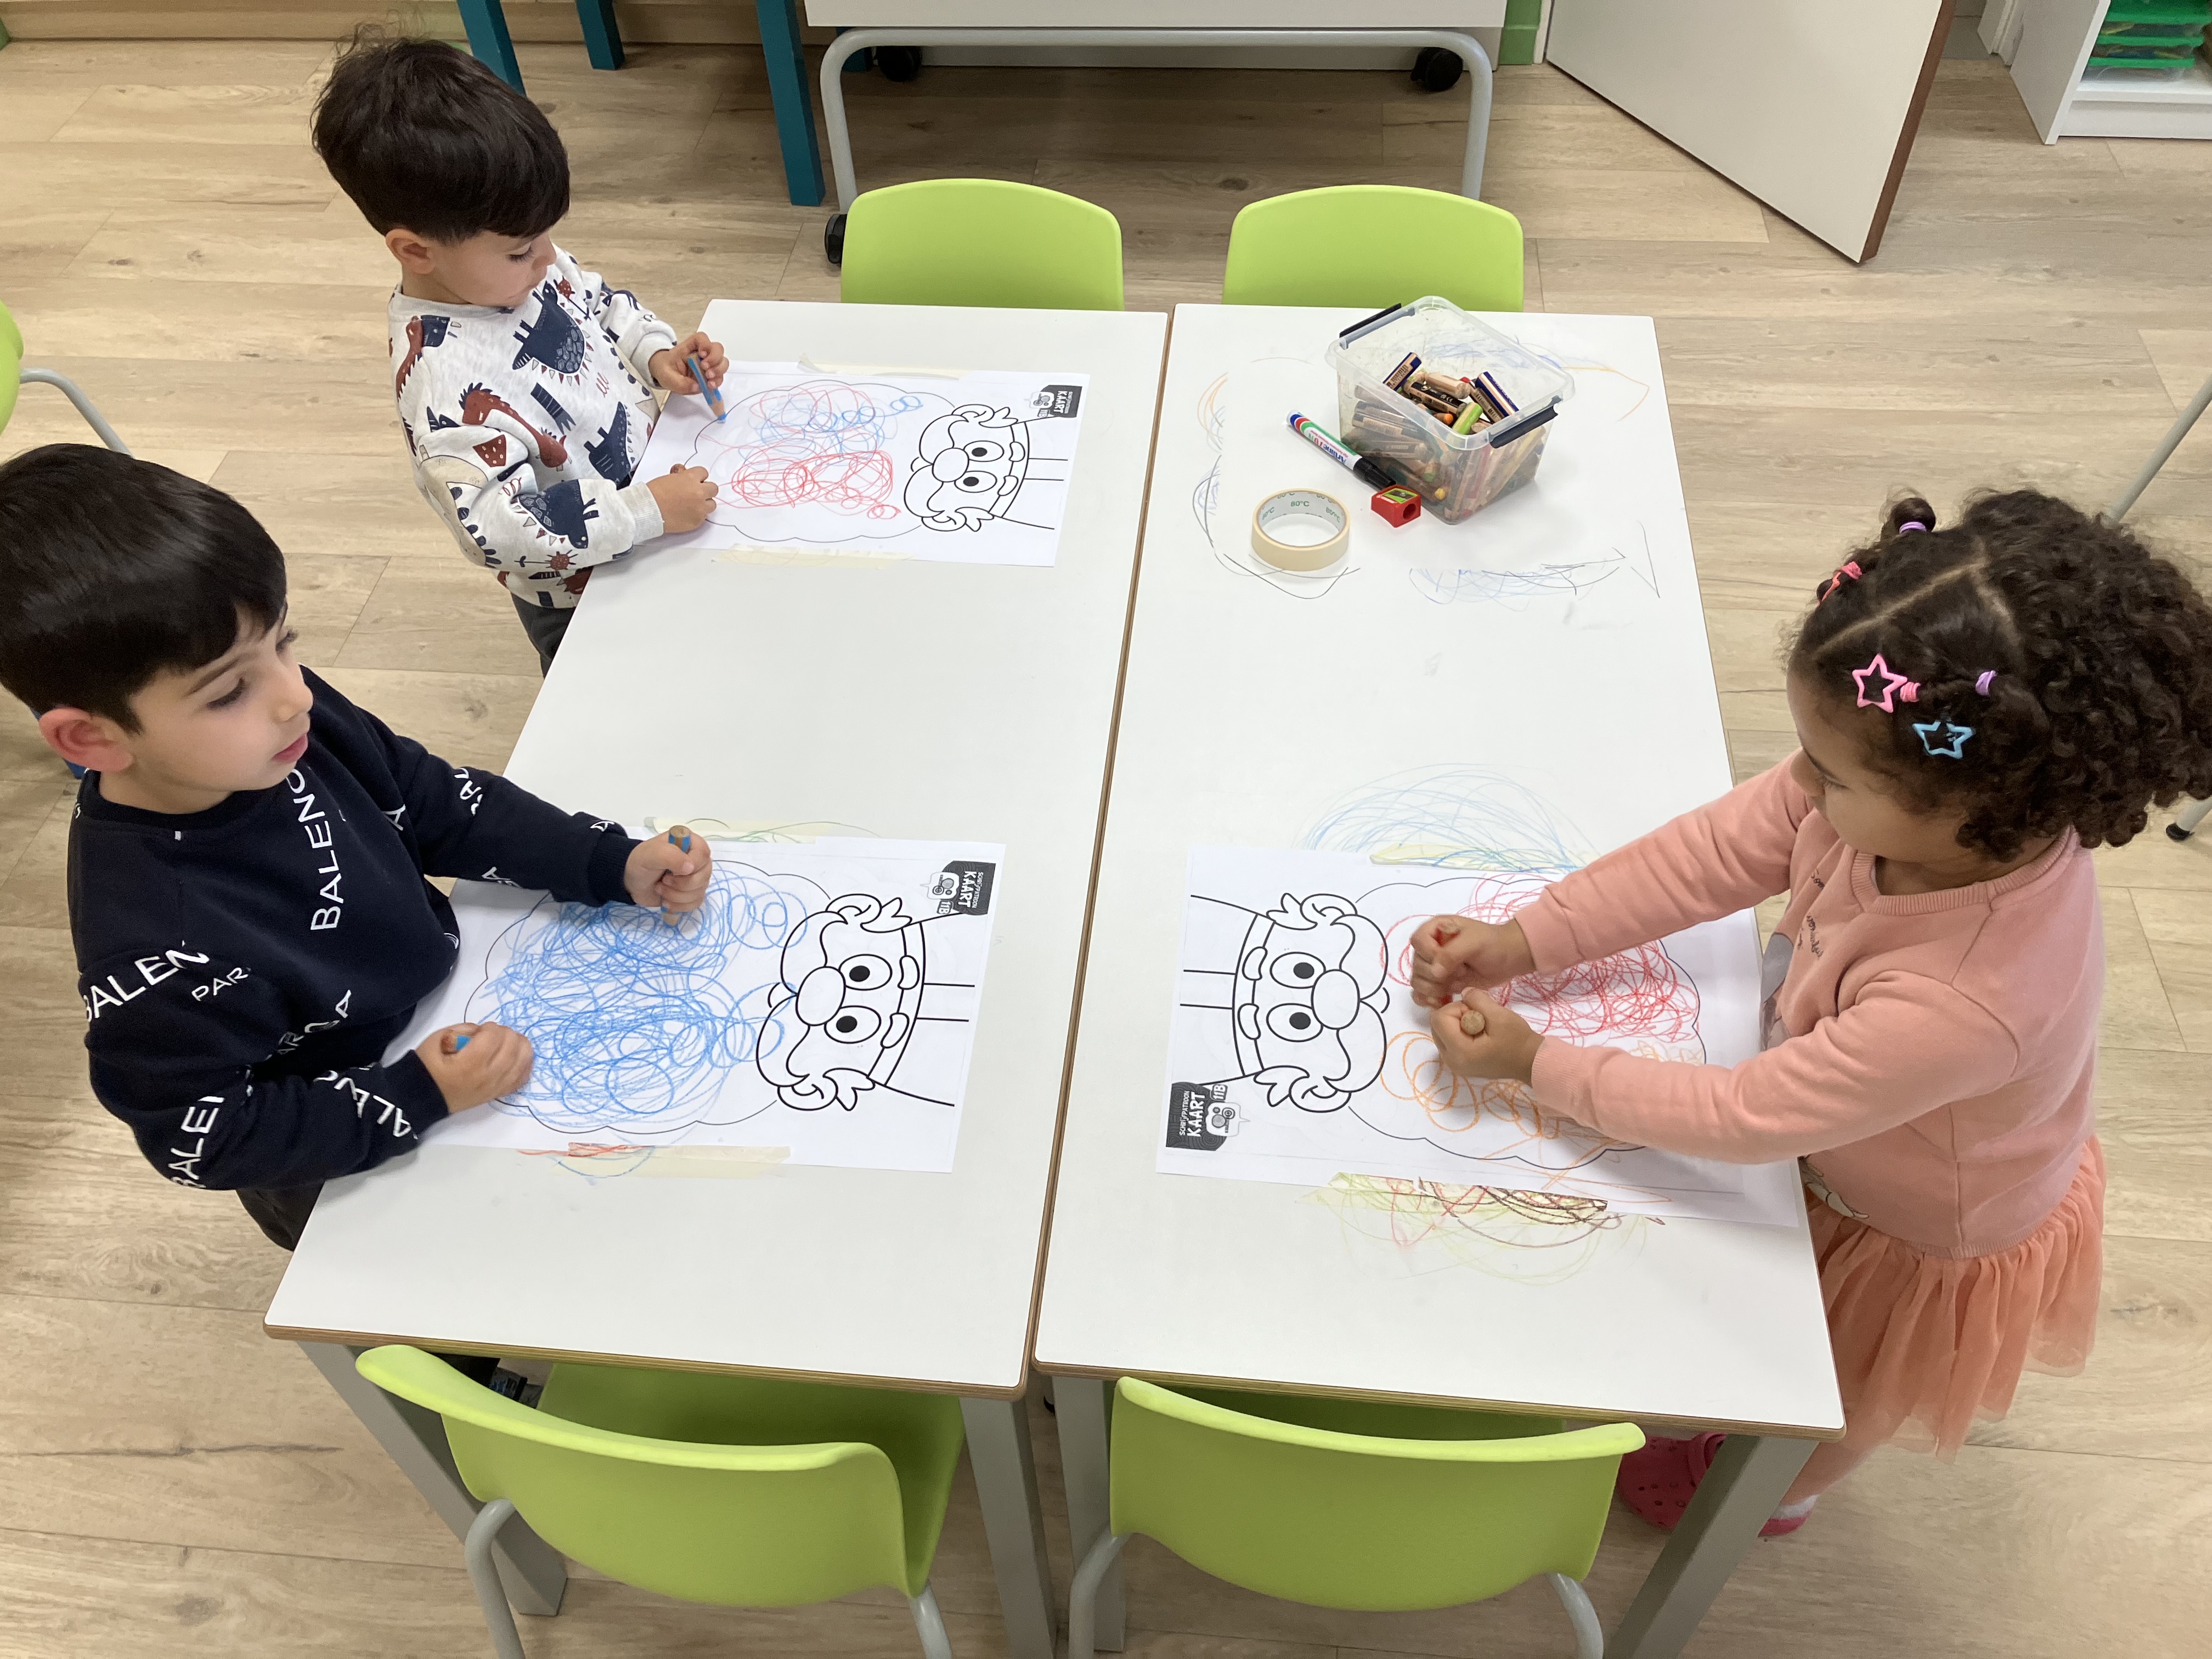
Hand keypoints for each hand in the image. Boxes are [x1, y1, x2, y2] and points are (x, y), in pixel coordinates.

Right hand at [417, 1023, 533, 1112]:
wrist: (425, 1096)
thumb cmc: (429, 1067)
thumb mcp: (438, 1039)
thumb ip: (464, 1030)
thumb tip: (484, 1031)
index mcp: (468, 1064)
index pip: (494, 1038)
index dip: (491, 1028)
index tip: (482, 1030)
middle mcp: (486, 1077)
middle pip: (513, 1048)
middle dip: (507, 1034)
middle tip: (495, 1034)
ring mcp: (495, 1087)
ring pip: (523, 1063)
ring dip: (521, 1046)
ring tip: (510, 1041)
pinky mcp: (498, 1093)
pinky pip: (522, 1078)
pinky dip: (525, 1064)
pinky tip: (519, 1056)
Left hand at [625, 825, 712, 915]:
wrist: (631, 881)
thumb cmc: (640, 863)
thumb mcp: (650, 854)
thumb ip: (670, 855)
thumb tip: (690, 868)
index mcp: (690, 843)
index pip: (704, 854)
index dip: (691, 866)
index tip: (671, 871)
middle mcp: (697, 860)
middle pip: (704, 876)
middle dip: (680, 884)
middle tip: (663, 881)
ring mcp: (696, 877)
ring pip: (699, 892)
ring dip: (676, 896)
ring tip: (660, 889)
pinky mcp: (692, 894)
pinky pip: (695, 903)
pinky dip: (678, 905)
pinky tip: (666, 900)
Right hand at [647, 464, 715, 533]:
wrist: (648, 510)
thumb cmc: (653, 494)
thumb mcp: (668, 478)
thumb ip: (682, 477)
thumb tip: (686, 477)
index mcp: (691, 478)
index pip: (704, 473)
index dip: (699, 477)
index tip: (695, 481)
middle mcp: (699, 492)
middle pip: (713, 488)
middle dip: (706, 490)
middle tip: (697, 493)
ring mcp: (700, 508)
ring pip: (712, 504)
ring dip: (705, 504)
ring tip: (692, 506)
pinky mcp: (697, 521)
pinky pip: (704, 517)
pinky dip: (697, 515)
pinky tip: (686, 514)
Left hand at [650, 333, 726, 394]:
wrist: (665, 375)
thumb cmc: (665, 369)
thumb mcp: (667, 376)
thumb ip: (680, 382)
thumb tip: (697, 386)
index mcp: (689, 347)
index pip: (701, 338)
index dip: (705, 344)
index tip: (702, 355)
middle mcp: (702, 353)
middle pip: (717, 349)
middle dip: (715, 359)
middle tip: (706, 370)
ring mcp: (708, 364)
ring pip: (722, 362)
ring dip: (719, 370)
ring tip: (709, 379)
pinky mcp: (710, 375)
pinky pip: (720, 376)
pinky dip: (718, 381)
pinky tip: (711, 386)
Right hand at [1408, 915, 1535, 1008]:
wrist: (1509, 958)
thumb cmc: (1493, 944)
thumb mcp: (1474, 942)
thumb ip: (1451, 953)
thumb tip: (1435, 971)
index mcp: (1435, 929)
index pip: (1418, 941)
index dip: (1430, 954)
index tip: (1453, 962)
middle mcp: (1429, 947)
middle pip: (1416, 965)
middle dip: (1438, 975)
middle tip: (1462, 973)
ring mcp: (1433, 967)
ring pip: (1418, 982)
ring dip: (1435, 989)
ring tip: (1457, 985)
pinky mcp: (1439, 983)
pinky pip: (1421, 994)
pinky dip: (1429, 1000)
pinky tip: (1443, 1001)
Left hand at [1425, 989, 1542, 1085]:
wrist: (1530, 1061)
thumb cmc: (1517, 1040)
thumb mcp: (1499, 1015)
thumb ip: (1477, 1000)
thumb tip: (1463, 991)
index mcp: (1460, 1051)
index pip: (1439, 1019)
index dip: (1456, 1008)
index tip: (1477, 1011)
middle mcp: (1451, 1061)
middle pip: (1436, 1026)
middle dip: (1454, 1015)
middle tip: (1478, 1017)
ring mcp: (1453, 1064)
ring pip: (1440, 1032)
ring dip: (1456, 1023)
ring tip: (1478, 1025)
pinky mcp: (1458, 1064)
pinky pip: (1448, 1041)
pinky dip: (1458, 1032)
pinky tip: (1477, 1034)